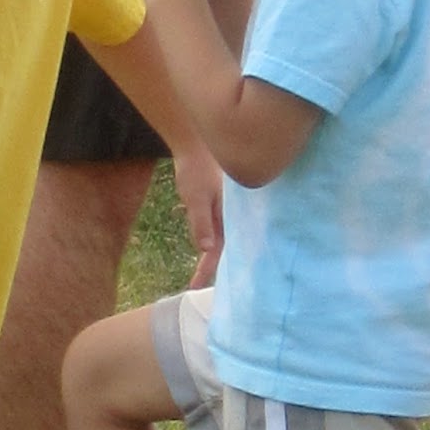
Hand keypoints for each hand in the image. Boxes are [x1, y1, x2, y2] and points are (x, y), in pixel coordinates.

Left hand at [171, 138, 222, 278]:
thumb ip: (202, 223)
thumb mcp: (196, 198)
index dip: (207, 269)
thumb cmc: (195, 169)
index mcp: (231, 215)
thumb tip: (207, 250)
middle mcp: (235, 215)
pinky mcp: (224, 204)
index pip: (220, 250)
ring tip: (203, 272)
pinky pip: (222, 226)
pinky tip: (207, 245)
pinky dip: (214, 238)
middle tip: (200, 286)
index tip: (195, 286)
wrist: (195, 143)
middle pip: (227, 247)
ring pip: (225, 237)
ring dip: (214, 253)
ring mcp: (230, 209)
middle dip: (215, 267)